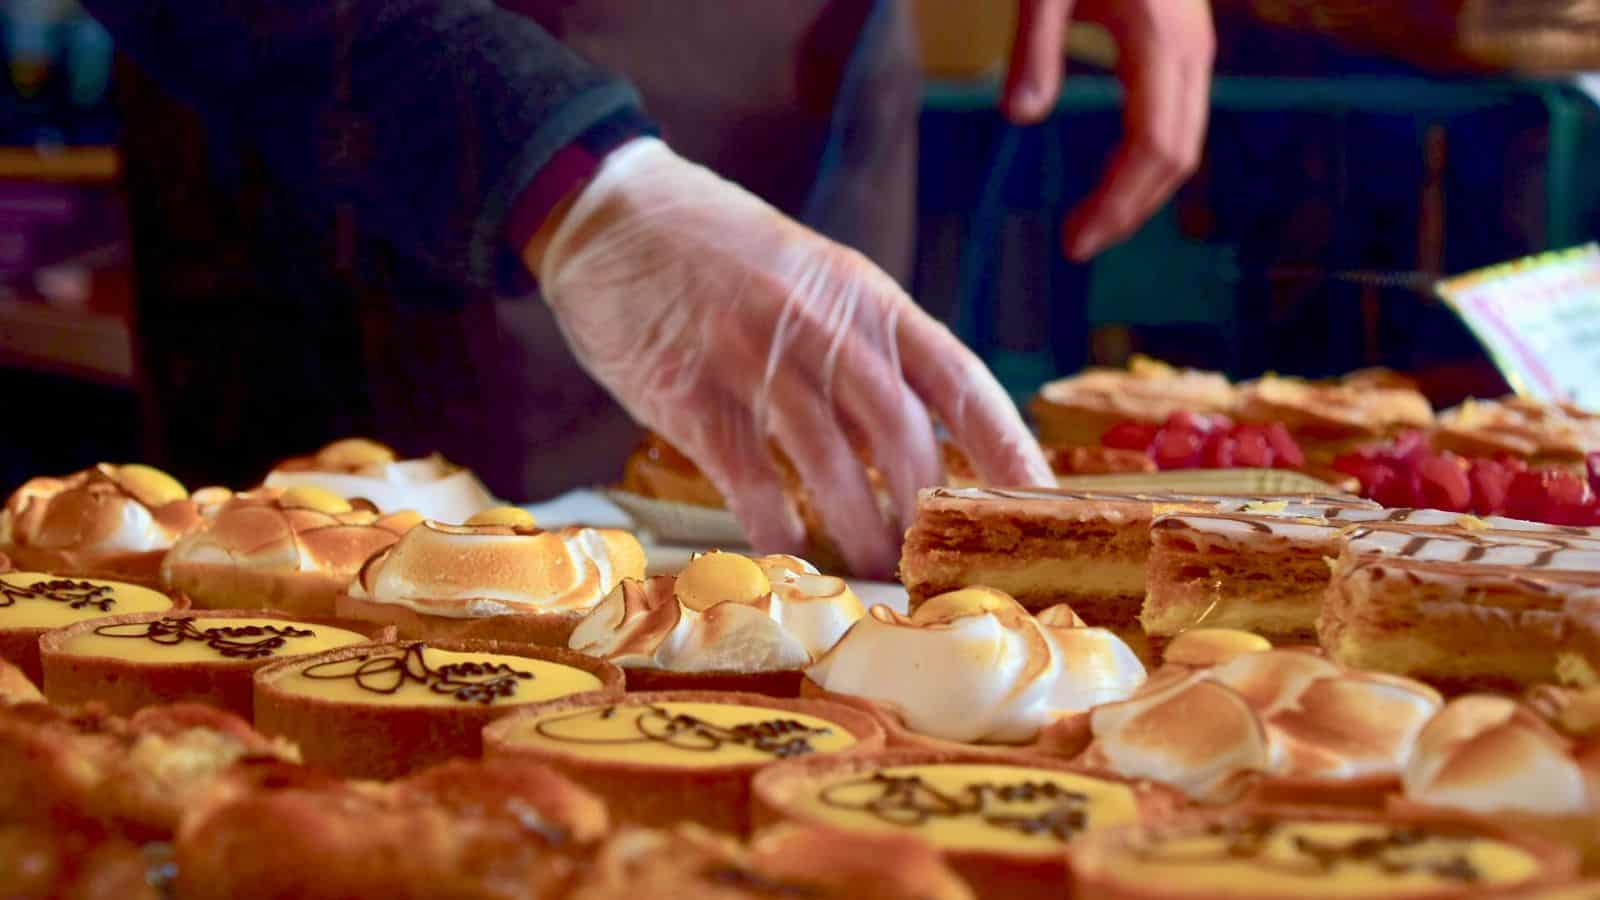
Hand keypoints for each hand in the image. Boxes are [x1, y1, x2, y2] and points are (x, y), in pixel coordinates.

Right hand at [531, 138, 1052, 577]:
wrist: (612, 213)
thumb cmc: (721, 254)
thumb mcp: (813, 280)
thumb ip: (862, 352)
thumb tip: (914, 449)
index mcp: (865, 296)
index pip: (958, 378)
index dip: (1005, 445)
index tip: (1039, 503)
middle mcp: (819, 323)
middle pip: (899, 428)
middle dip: (926, 506)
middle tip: (938, 563)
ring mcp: (753, 355)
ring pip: (828, 458)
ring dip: (858, 526)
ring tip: (873, 571)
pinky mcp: (690, 390)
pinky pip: (746, 474)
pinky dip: (774, 523)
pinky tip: (790, 552)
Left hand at [1003, 0, 1214, 259]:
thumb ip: (1034, 48)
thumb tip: (1021, 119)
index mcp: (1161, 42)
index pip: (1152, 149)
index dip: (1118, 204)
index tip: (1075, 242)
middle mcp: (1191, 51)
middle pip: (1176, 156)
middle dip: (1129, 209)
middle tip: (1077, 244)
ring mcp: (1194, 46)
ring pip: (1184, 140)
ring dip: (1141, 190)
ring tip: (1092, 221)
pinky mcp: (1184, 42)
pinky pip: (1177, 117)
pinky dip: (1147, 158)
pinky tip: (1110, 174)